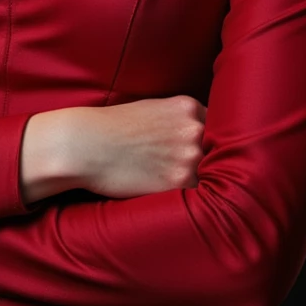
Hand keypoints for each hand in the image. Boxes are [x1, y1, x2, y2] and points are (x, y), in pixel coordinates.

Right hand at [21, 96, 206, 202]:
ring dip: (203, 180)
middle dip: (209, 161)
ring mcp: (190, 155)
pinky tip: (179, 197)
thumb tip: (199, 136)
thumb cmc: (111, 128)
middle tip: (193, 172)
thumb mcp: (150, 109)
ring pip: (213, 173)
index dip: (211, 141)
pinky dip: (194, 198)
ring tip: (183, 186)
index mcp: (188, 107)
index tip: (206, 152)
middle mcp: (194, 128)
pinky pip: (201, 193)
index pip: (217, 126)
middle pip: (220, 149)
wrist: (85, 145)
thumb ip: (178, 120)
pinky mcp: (180, 181)